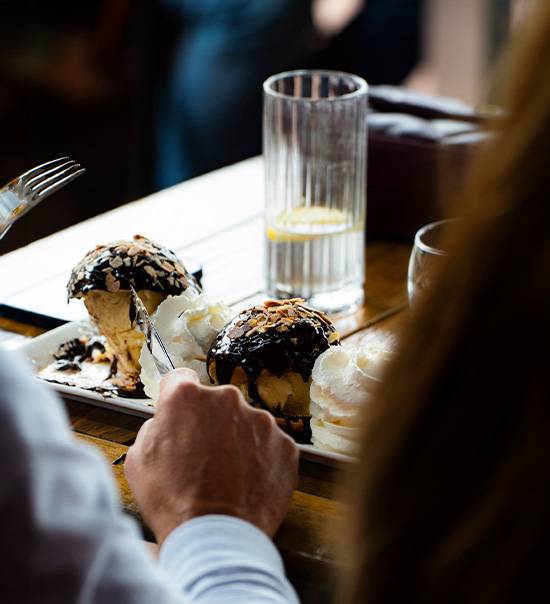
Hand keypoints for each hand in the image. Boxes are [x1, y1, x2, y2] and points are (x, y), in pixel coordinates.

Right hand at [124, 369, 298, 543]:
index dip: (176, 396)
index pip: (180, 379)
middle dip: (209, 423)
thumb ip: (155, 427)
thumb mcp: (138, 459)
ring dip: (236, 441)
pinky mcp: (284, 444)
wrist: (217, 538)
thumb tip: (167, 421)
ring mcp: (260, 421)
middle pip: (216, 403)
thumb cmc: (173, 502)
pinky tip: (245, 483)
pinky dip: (259, 459)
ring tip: (226, 476)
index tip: (180, 410)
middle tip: (202, 456)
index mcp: (187, 397)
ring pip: (245, 423)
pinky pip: (268, 445)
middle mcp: (227, 399)